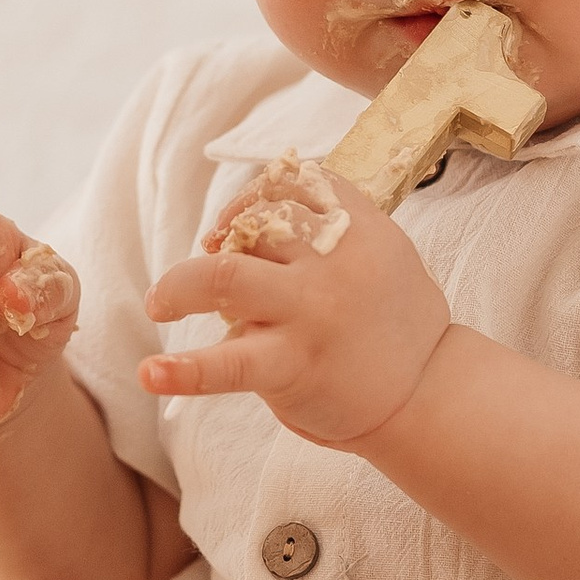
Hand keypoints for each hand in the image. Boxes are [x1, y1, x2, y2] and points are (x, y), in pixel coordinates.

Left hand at [140, 167, 450, 448]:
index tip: (236, 228)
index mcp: (358, 225)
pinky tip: (150, 374)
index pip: (288, 185)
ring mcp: (311, 313)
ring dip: (178, 286)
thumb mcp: (383, 252)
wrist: (430, 394)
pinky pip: (226, 366)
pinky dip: (181, 371)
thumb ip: (330, 226)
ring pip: (224, 277)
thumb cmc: (395, 322)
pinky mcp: (292, 365)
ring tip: (159, 305)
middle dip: (218, 240)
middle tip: (203, 269)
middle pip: (251, 224)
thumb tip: (254, 211)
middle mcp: (333, 262)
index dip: (250, 201)